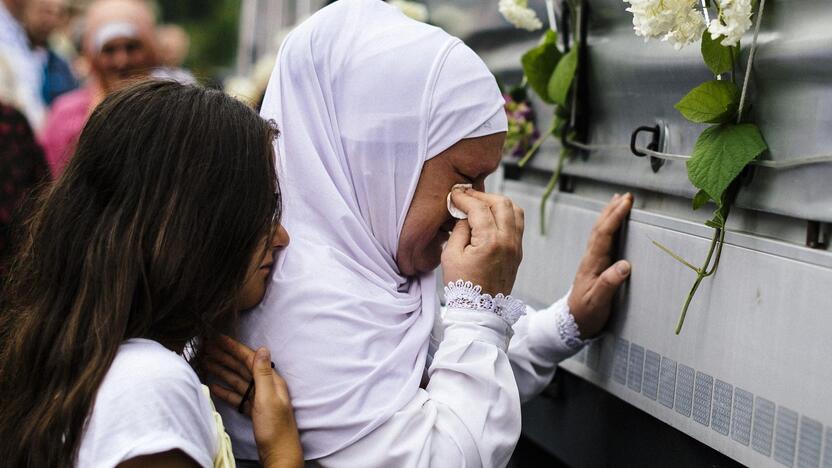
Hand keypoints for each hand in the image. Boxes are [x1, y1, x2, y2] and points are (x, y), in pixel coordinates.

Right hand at [205, 336, 302, 467]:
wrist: (279, 453)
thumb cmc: (275, 428)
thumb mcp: (267, 398)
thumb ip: (263, 374)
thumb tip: (262, 348)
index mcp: (271, 380)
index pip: (251, 358)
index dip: (234, 347)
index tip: (218, 338)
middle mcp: (266, 386)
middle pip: (242, 367)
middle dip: (225, 356)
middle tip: (207, 348)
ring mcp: (259, 399)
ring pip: (238, 380)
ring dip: (222, 371)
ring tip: (206, 363)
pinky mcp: (253, 410)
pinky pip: (237, 396)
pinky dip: (225, 390)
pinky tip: (213, 386)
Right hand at [442, 189, 523, 294]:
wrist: (480, 309)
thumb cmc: (463, 286)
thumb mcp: (451, 255)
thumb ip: (459, 229)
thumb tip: (464, 214)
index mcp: (490, 241)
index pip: (479, 208)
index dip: (465, 198)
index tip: (455, 195)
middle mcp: (508, 241)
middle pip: (501, 203)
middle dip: (483, 196)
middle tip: (467, 197)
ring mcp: (516, 246)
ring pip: (515, 210)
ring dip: (497, 203)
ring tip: (481, 205)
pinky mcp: (518, 252)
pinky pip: (517, 224)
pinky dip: (505, 215)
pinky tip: (490, 218)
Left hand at [568, 193, 632, 337]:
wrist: (572, 322)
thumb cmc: (586, 314)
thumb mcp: (599, 302)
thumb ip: (610, 283)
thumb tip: (625, 265)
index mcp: (592, 264)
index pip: (604, 235)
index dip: (615, 217)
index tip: (626, 202)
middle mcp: (591, 258)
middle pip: (600, 228)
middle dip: (612, 210)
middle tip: (626, 195)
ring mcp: (592, 261)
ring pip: (600, 232)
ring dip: (609, 215)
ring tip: (618, 201)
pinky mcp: (596, 265)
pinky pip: (602, 241)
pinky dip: (608, 227)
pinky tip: (613, 224)